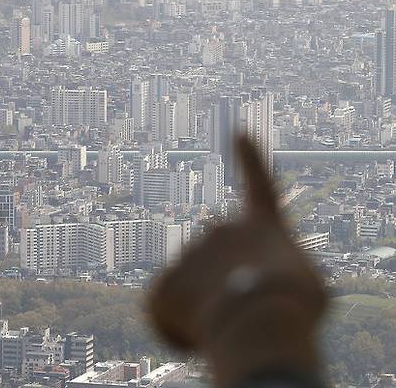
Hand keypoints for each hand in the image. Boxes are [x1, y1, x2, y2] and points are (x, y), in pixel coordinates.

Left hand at [149, 138, 326, 386]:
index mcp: (260, 225)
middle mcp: (219, 229)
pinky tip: (198, 335)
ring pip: (194, 290)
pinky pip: (168, 312)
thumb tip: (255, 284)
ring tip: (226, 324)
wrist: (256, 319)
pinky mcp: (161, 284)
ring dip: (207, 309)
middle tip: (243, 308)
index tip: (239, 132)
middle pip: (219, 263)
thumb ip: (278, 273)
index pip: (258, 184)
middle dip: (226, 285)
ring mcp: (186, 253)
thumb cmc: (293, 304)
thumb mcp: (306, 284)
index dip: (250, 160)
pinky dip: (179, 329)